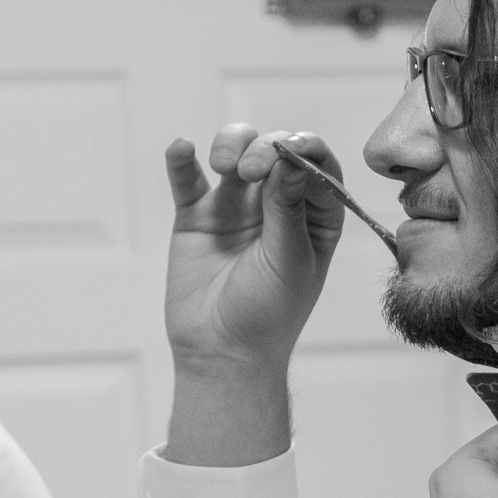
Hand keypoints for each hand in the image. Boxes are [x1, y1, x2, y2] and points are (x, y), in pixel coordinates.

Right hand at [162, 126, 345, 464]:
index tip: (290, 147)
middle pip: (273, 150)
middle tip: (251, 171)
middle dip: (264, 148)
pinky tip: (181, 148)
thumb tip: (291, 156)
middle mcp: (276, 205)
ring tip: (224, 164)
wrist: (222, 353)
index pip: (316, 165)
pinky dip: (182, 161)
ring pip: (234, 154)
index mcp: (314, 216)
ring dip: (230, 145)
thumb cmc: (268, 315)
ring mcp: (234, 208)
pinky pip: (188, 180)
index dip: (306, 147)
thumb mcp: (289, 260)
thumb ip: (288, 207)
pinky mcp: (197, 217)